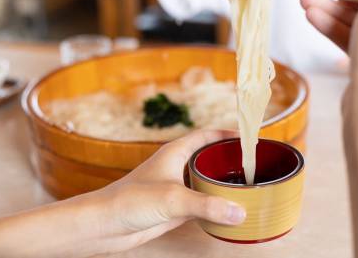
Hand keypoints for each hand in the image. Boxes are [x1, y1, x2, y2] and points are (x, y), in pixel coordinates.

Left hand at [91, 130, 245, 253]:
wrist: (104, 225)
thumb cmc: (128, 201)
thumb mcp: (172, 199)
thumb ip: (207, 205)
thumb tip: (238, 211)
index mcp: (175, 152)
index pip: (206, 135)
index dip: (227, 133)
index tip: (248, 138)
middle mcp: (177, 167)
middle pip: (209, 157)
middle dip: (229, 160)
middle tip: (253, 165)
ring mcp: (176, 187)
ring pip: (205, 180)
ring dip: (223, 183)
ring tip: (246, 187)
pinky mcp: (174, 207)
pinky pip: (201, 202)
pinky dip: (215, 205)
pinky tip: (228, 210)